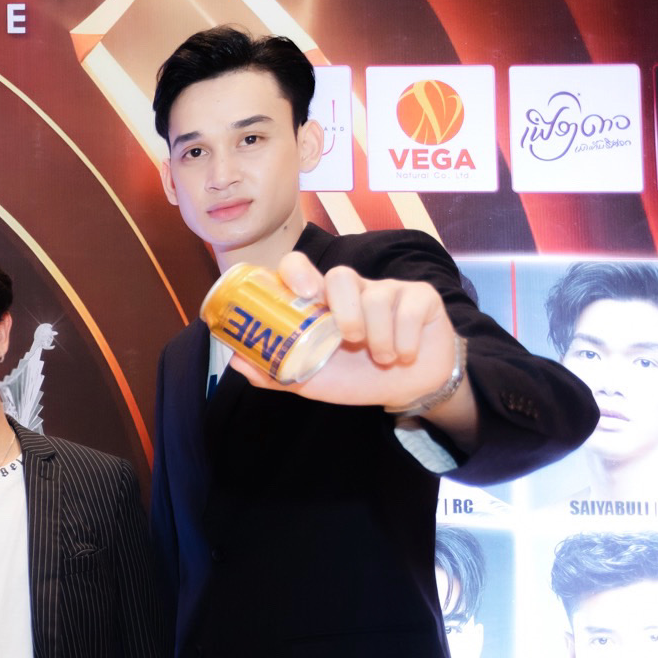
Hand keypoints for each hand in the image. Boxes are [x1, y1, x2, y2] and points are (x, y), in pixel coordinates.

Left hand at [227, 252, 458, 410]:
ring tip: (381, 358)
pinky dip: (404, 339)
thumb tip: (237, 360)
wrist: (406, 389)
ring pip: (378, 293)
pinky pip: (409, 308)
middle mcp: (353, 290)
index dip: (296, 271)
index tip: (303, 292)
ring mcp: (388, 290)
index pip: (300, 267)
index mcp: (321, 303)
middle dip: (345, 310)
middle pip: (341, 274)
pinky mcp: (421, 297)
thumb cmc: (355, 377)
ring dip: (379, 335)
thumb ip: (275, 372)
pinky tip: (403, 355)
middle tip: (350, 340)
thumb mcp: (311, 379)